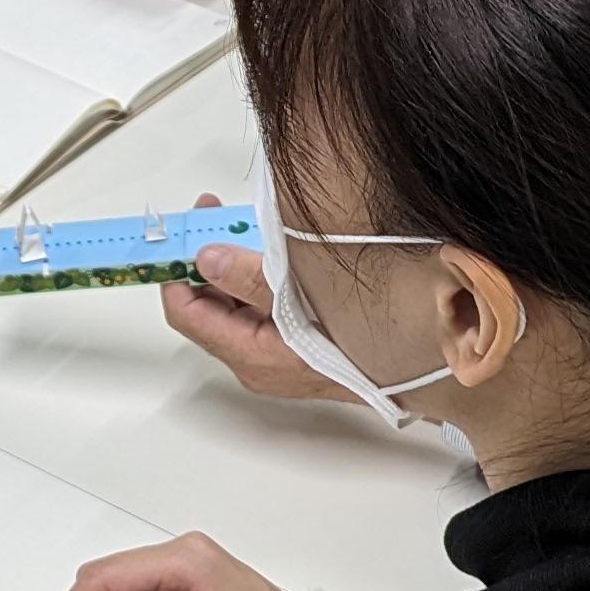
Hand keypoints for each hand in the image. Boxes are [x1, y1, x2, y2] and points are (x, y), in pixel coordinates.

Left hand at [162, 231, 359, 408]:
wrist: (412, 373)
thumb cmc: (362, 344)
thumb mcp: (302, 304)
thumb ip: (250, 279)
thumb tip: (206, 258)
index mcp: (246, 354)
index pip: (186, 313)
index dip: (177, 272)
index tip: (183, 234)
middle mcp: (250, 362)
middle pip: (206, 307)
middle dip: (203, 260)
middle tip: (213, 217)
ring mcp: (268, 358)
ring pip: (231, 307)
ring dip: (230, 266)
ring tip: (240, 227)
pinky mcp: (287, 350)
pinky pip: (255, 311)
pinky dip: (253, 280)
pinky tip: (269, 253)